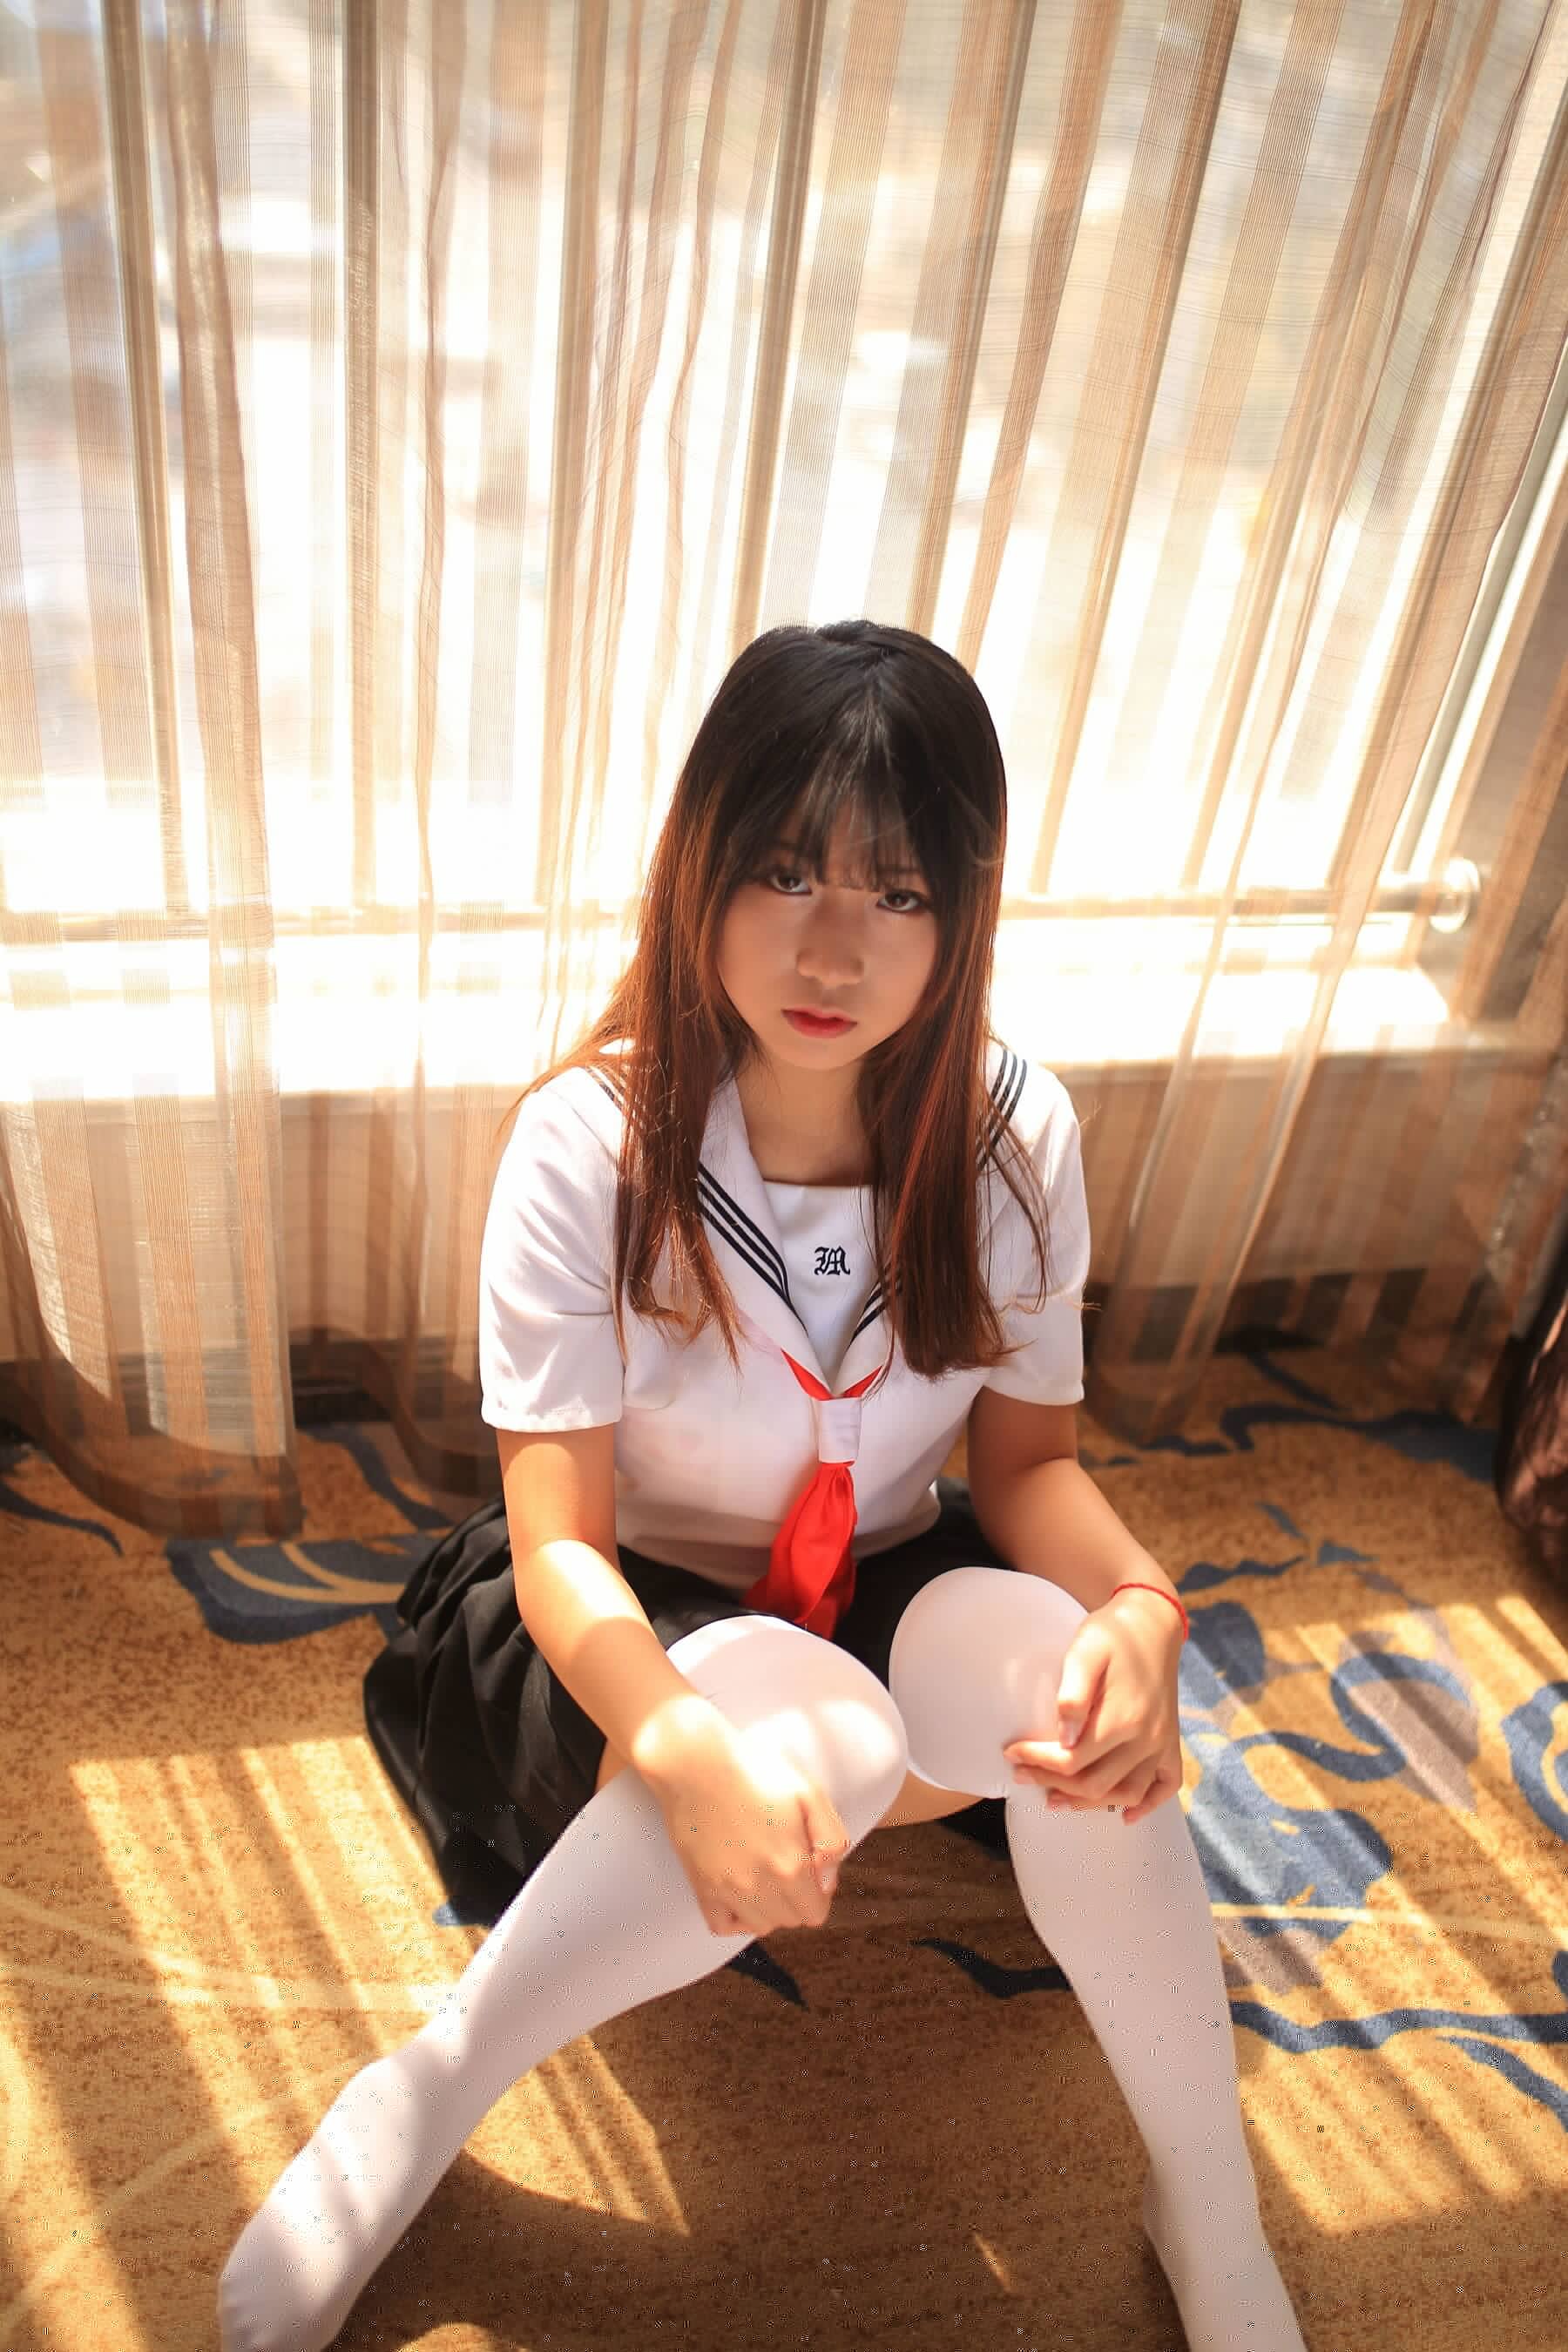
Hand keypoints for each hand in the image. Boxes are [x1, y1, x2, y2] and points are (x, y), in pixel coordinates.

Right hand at [645, 1712, 849, 1938]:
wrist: (695, 1762)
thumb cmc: (753, 1770)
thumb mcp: (809, 1792)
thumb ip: (831, 1840)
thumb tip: (828, 1882)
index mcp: (790, 1865)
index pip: (816, 1913)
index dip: (818, 1890)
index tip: (809, 1865)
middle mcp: (759, 1885)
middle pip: (790, 1920)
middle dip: (796, 1898)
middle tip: (786, 1860)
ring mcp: (727, 1889)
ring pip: (760, 1926)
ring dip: (768, 1907)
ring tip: (763, 1871)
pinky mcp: (701, 1887)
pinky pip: (722, 1927)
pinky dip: (735, 1916)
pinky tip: (739, 1889)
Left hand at [1003, 1586, 1184, 1826]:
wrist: (1152, 1622)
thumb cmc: (1111, 1634)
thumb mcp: (1085, 1650)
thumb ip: (1073, 1695)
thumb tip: (1063, 1738)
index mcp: (1123, 1719)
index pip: (1072, 1761)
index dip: (1038, 1761)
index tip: (1011, 1752)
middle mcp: (1146, 1739)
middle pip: (1095, 1784)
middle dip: (1052, 1782)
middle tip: (1022, 1773)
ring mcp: (1162, 1743)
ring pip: (1126, 1793)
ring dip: (1089, 1802)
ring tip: (1055, 1797)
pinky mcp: (1171, 1742)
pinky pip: (1167, 1786)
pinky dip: (1147, 1805)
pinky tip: (1124, 1814)